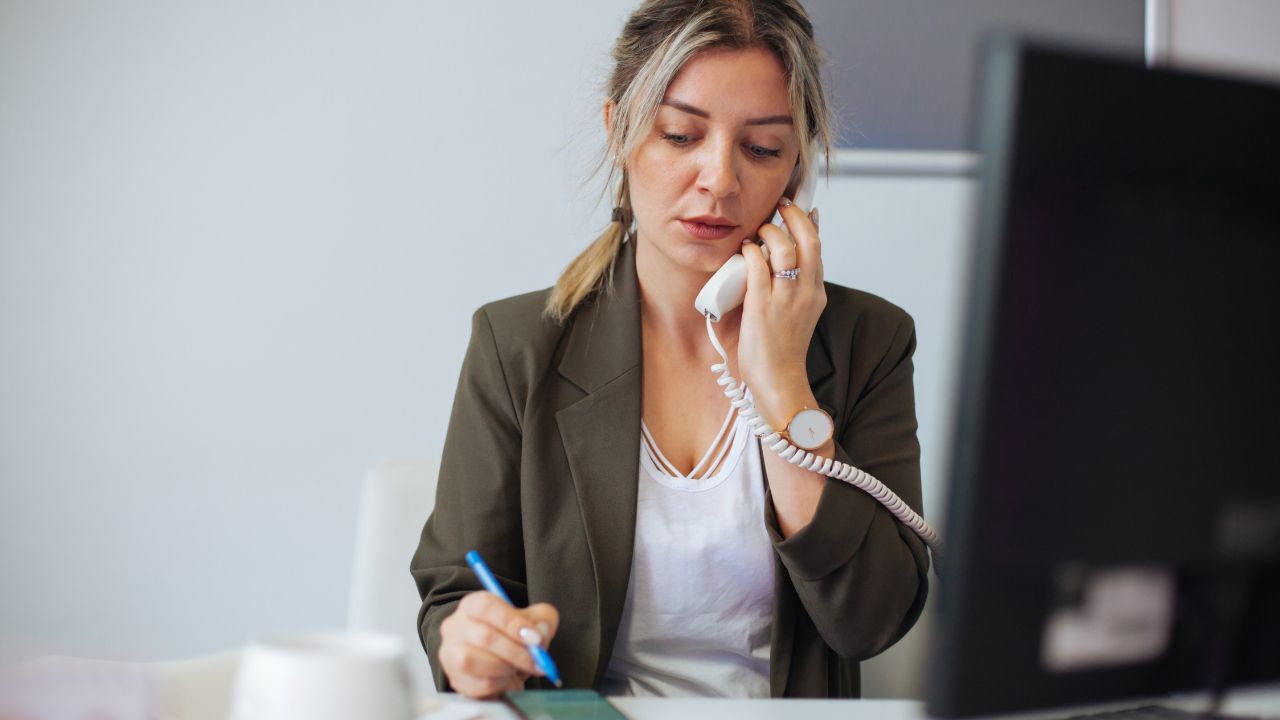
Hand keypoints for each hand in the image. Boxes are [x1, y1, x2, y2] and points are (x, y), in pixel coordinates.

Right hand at [438, 591, 559, 698]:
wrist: (500, 661)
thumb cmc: (513, 635)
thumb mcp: (533, 619)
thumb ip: (542, 620)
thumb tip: (539, 633)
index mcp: (473, 604)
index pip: (486, 606)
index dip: (512, 622)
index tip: (535, 638)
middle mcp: (455, 626)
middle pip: (483, 637)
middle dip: (516, 652)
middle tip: (537, 662)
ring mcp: (450, 653)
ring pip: (472, 661)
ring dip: (503, 668)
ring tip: (516, 669)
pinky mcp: (455, 679)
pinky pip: (477, 684)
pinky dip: (499, 684)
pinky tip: (507, 679)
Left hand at [738, 198, 825, 429]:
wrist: (780, 381)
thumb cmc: (782, 352)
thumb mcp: (798, 316)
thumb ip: (793, 290)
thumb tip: (781, 265)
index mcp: (816, 294)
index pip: (818, 250)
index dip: (810, 225)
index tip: (805, 210)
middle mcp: (806, 293)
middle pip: (808, 241)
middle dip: (795, 217)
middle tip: (781, 206)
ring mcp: (785, 299)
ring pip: (784, 249)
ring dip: (769, 233)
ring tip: (758, 232)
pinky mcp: (763, 306)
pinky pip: (757, 267)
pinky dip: (751, 252)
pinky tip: (745, 250)